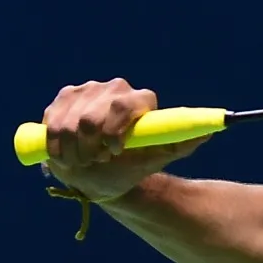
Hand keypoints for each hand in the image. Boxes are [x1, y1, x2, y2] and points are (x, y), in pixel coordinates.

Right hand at [42, 78, 207, 200]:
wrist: (104, 173)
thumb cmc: (134, 166)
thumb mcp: (157, 159)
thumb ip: (182, 143)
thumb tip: (210, 131)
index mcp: (141, 100)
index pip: (125, 105)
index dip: (115, 129)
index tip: (113, 152)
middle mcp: (117, 88)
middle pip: (92, 115)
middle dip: (89, 145)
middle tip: (94, 161)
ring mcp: (89, 90)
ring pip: (69, 119)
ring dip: (70, 147)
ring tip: (81, 160)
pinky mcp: (66, 97)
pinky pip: (53, 117)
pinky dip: (54, 140)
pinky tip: (64, 152)